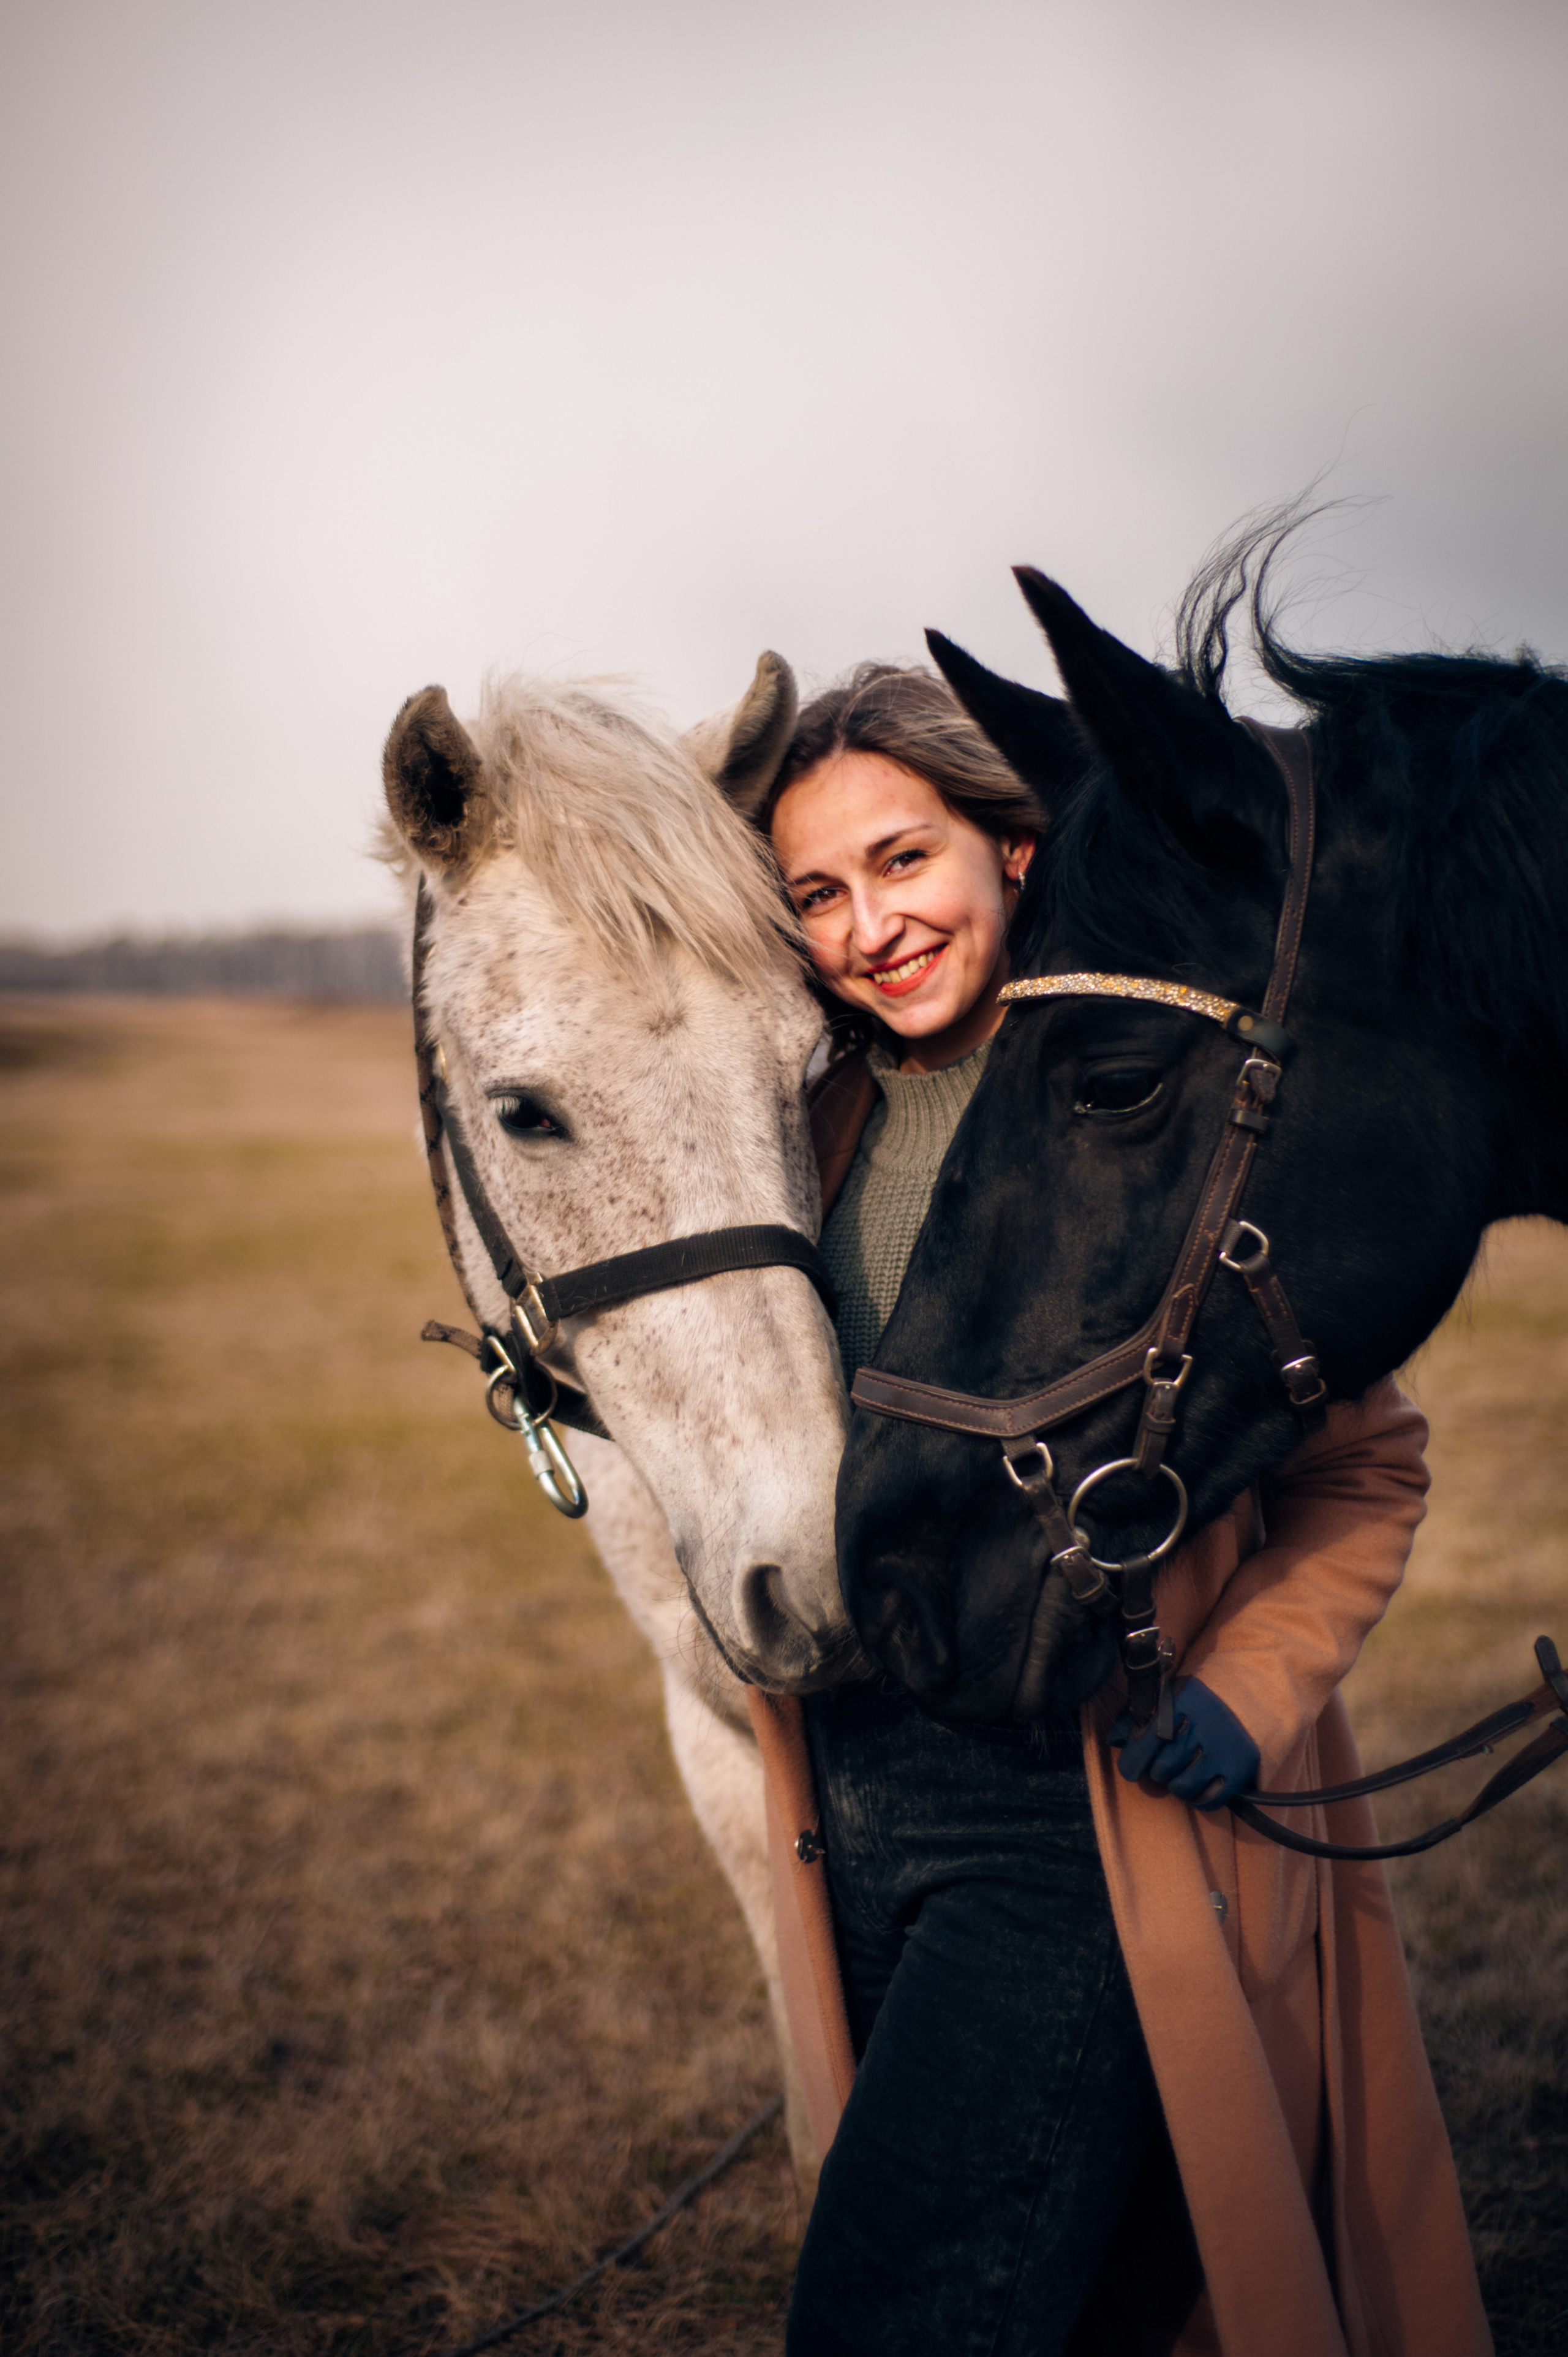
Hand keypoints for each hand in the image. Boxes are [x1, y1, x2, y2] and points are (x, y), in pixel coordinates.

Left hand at [1109, 1677, 1259, 1808]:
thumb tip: (1116, 1740)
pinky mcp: (1241, 1770)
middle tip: (1163, 1766)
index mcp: (1184, 1700)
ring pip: (1183, 1787)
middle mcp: (1206, 1724)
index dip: (1133, 1760)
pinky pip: (1209, 1800)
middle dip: (1158, 1771)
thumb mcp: (1170, 1696)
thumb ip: (1143, 1716)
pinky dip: (1199, 1799)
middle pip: (1164, 1767)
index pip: (1149, 1739)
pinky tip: (1198, 1786)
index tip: (1129, 1770)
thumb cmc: (1197, 1704)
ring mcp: (1225, 1749)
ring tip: (1181, 1774)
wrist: (1249, 1703)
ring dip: (1176, 1786)